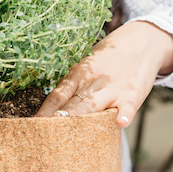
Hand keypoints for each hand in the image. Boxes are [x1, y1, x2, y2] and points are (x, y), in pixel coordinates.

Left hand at [36, 21, 172, 126]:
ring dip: (80, 114)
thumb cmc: (109, 61)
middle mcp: (92, 82)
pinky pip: (128, 105)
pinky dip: (125, 113)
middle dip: (57, 116)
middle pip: (72, 102)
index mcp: (78, 75)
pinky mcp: (132, 93)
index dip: (45, 109)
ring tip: (67, 124)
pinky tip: (120, 122)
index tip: (32, 123)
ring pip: (94, 104)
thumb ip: (73, 86)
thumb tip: (51, 110)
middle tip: (42, 129)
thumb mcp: (87, 67)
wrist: (141, 42)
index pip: (57, 95)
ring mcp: (112, 88)